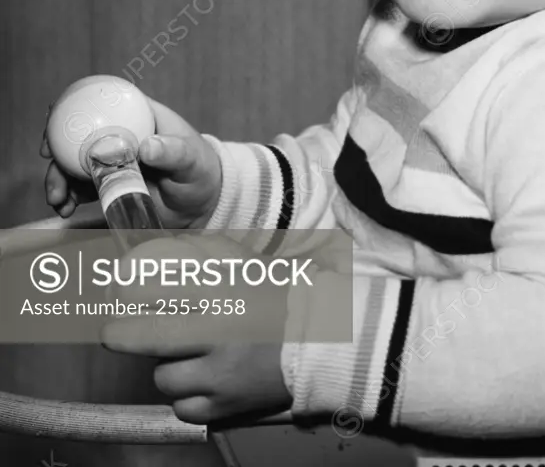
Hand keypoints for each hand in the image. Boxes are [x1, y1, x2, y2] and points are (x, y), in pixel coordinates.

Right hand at [42, 97, 222, 228]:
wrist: (202, 203)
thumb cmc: (200, 170)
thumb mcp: (190, 159)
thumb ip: (172, 151)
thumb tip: (147, 147)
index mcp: (138, 116)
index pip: (100, 102)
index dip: (73, 106)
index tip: (55, 120)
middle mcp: (120, 135)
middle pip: (78, 134)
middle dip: (57, 149)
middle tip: (49, 167)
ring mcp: (111, 161)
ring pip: (73, 163)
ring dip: (58, 179)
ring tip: (59, 200)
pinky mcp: (108, 184)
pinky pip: (80, 187)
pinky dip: (68, 196)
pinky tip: (66, 208)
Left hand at [100, 235, 291, 424]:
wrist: (320, 338)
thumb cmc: (279, 296)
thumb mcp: (244, 265)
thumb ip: (203, 255)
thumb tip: (158, 248)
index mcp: (221, 291)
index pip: (154, 291)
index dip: (125, 293)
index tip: (116, 294)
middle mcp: (217, 332)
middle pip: (145, 338)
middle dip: (119, 334)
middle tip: (113, 332)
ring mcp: (221, 374)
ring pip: (163, 377)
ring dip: (167, 366)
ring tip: (183, 356)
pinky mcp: (227, 406)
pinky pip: (184, 408)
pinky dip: (186, 397)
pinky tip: (200, 381)